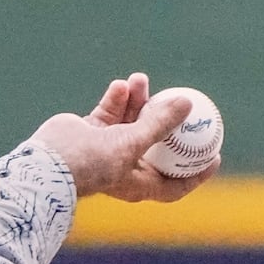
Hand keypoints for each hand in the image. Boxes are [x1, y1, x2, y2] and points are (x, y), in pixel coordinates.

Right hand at [31, 72, 220, 201]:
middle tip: (183, 102)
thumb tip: (187, 103)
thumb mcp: (133, 143)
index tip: (214, 155)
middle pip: (156, 146)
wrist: (48, 162)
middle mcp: (125, 169)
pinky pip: (109, 114)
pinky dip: (116, 100)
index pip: (175, 184)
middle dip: (167, 122)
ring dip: (138, 101)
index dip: (197, 172)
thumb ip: (159, 123)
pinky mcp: (90, 134)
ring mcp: (107, 150)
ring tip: (141, 79)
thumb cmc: (94, 162)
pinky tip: (122, 85)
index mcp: (140, 184)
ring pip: (130, 123)